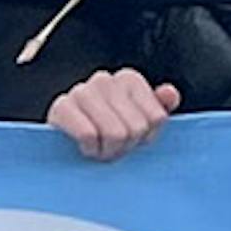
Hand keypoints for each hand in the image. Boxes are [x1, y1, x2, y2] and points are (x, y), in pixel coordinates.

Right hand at [45, 69, 168, 162]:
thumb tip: (170, 93)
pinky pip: (88, 134)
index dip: (146, 138)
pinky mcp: (61, 107)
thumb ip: (158, 108)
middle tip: (112, 148)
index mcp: (129, 79)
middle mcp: (105, 79)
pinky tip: (84, 146)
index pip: (156, 117)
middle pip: (136, 127)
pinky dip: (89, 148)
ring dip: (107, 151)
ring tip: (99, 149)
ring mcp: (82, 90)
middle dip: (125, 147)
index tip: (132, 140)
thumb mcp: (137, 121)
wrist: (62, 141)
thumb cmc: (104, 132)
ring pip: (115, 133)